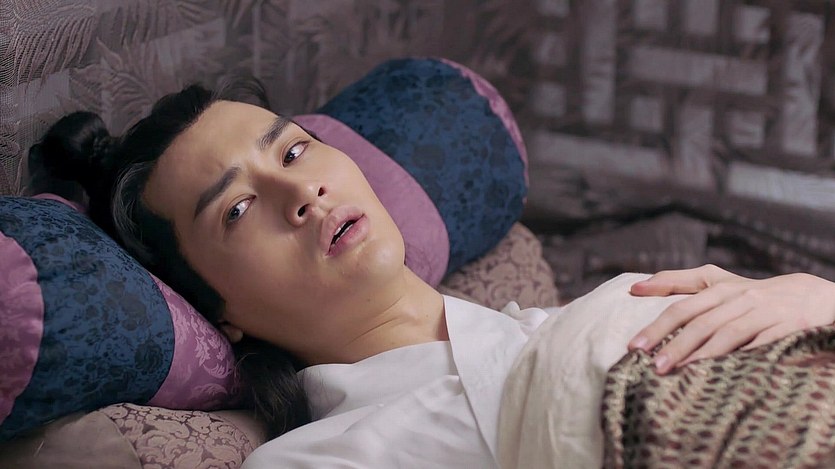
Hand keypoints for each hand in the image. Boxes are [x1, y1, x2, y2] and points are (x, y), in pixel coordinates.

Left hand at [627, 264, 834, 374]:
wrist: (808, 294)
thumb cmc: (749, 292)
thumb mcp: (714, 281)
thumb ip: (675, 281)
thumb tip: (635, 289)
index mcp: (718, 288)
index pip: (681, 307)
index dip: (656, 326)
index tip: (633, 345)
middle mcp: (738, 298)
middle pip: (700, 322)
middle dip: (674, 344)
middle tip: (651, 365)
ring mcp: (762, 312)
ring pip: (728, 333)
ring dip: (703, 354)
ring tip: (680, 371)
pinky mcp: (785, 327)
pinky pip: (760, 344)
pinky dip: (742, 356)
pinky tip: (724, 371)